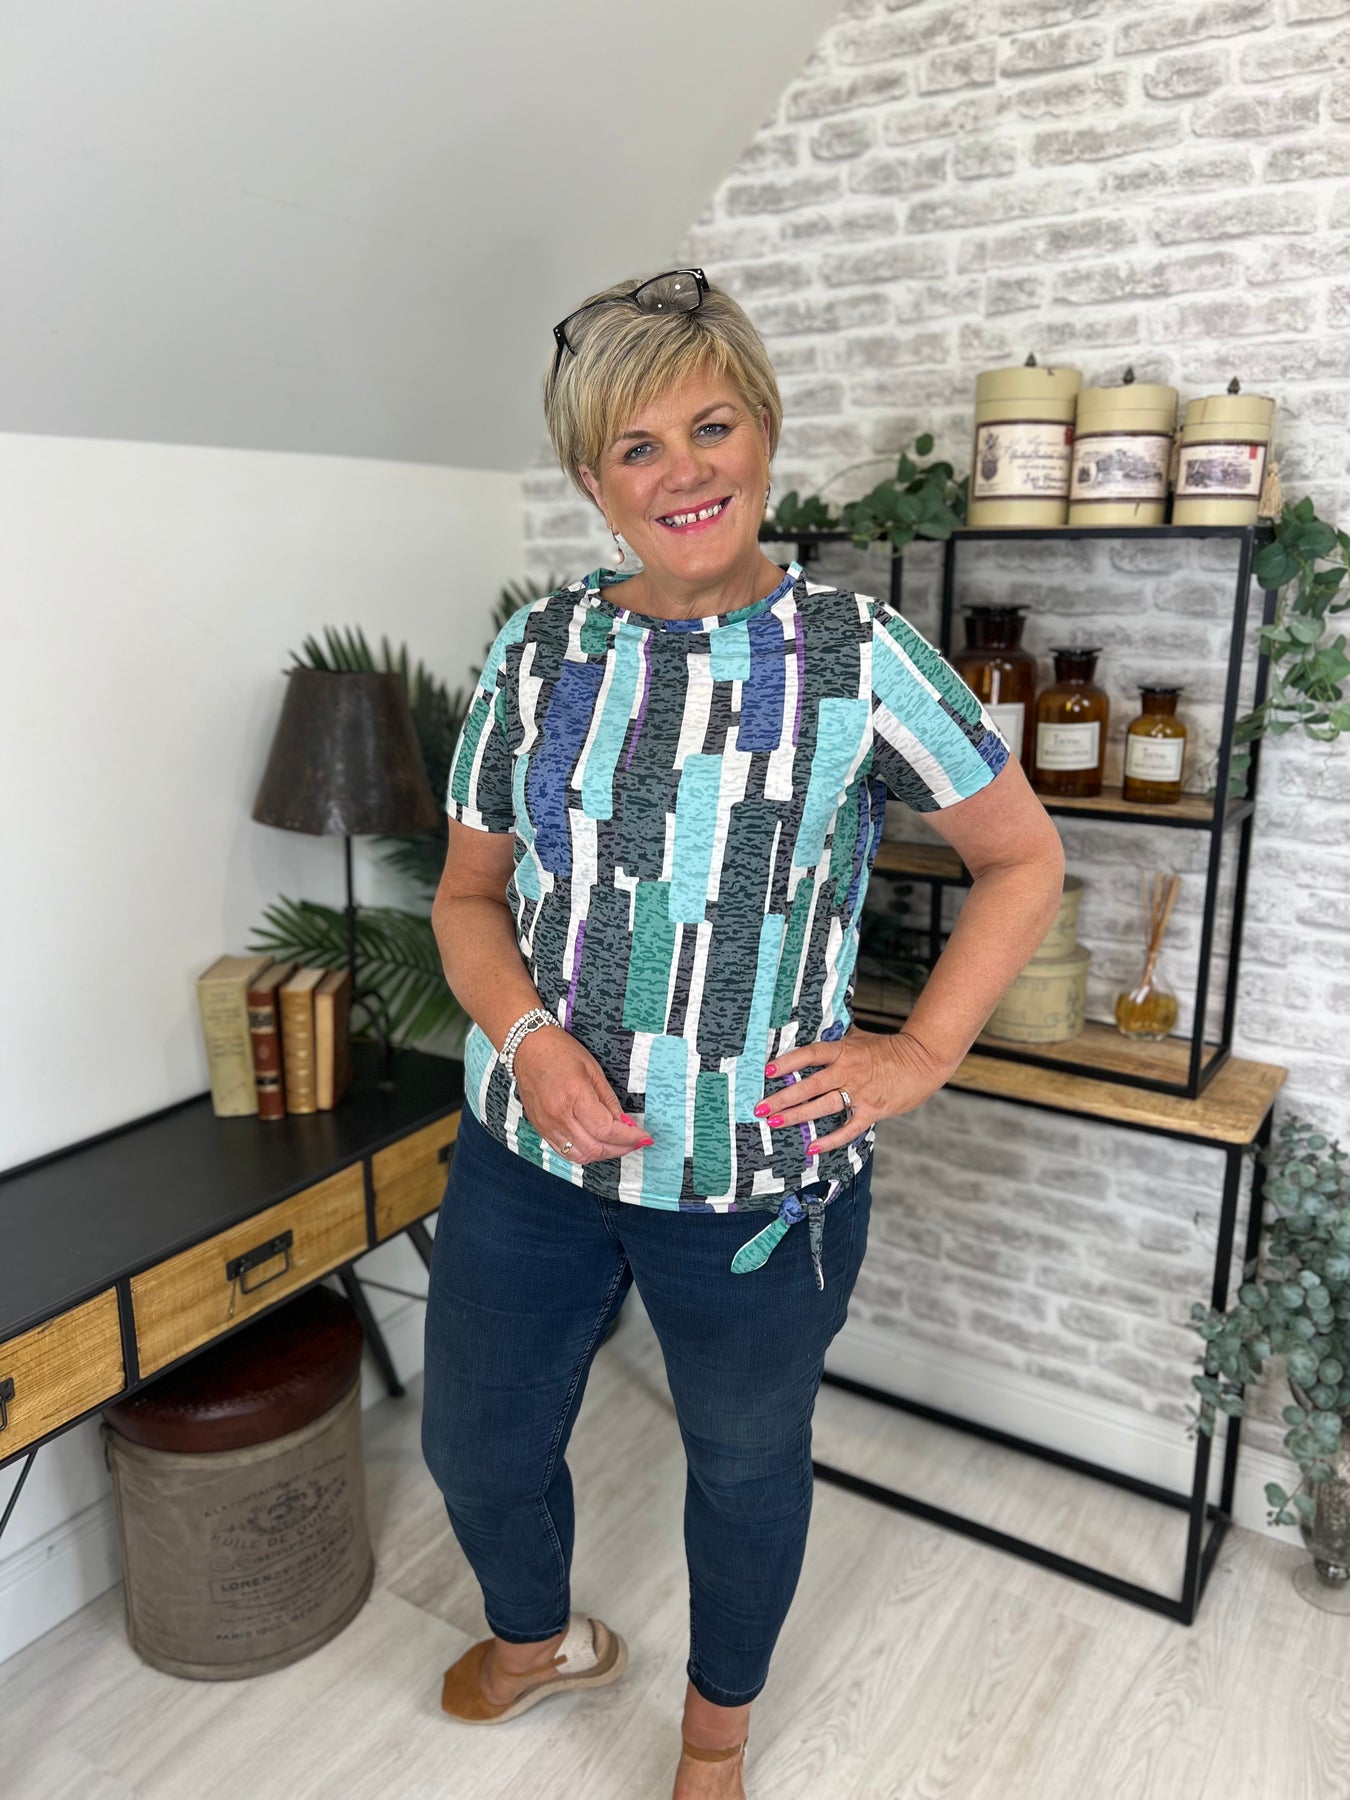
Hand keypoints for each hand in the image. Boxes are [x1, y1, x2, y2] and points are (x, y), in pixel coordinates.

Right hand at [512, 1026, 651, 1164]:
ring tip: (617, 1144)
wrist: (526, 1048)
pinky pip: (564, 1152)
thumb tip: (625, 1123)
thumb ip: (608, 1100)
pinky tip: (596, 1144)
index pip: (607, 1129)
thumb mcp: (593, 1069)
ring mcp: (548, 1125)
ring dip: (603, 1154)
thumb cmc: (560, 1051)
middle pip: (595, 1147)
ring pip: (580, 1155)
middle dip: (620, 1149)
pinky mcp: (541, 1128)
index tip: (643, 1136)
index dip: (629, 1138)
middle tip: (635, 1142)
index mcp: (575, 1095)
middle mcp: (559, 1115)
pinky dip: (584, 1153)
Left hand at [755, 1029, 952, 1158]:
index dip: (788, 1062)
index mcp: (844, 1050)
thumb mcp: (860, 1038)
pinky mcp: (872, 1111)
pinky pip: (847, 1129)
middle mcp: (849, 1071)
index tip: (767, 1070)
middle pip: (809, 1085)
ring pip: (823, 1106)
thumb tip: (815, 1030)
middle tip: (760, 1107)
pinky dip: (830, 1139)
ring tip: (775, 1122)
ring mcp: (860, 1092)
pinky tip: (811, 1147)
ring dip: (797, 1116)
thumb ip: (837, 1038)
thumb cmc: (888, 1049)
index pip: (810, 1055)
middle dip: (782, 1097)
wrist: (922, 1061)